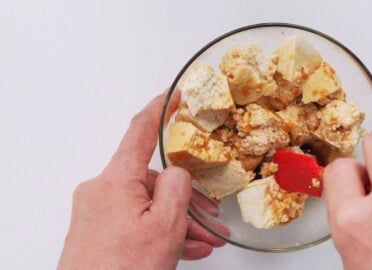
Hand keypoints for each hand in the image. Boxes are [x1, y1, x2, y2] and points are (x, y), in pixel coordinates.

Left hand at [58, 92, 225, 269]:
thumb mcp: (165, 227)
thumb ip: (176, 188)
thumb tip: (177, 172)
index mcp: (115, 180)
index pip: (140, 130)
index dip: (160, 108)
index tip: (174, 95)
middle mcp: (101, 191)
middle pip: (152, 181)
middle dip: (186, 199)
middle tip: (211, 217)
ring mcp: (97, 212)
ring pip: (147, 205)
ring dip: (178, 221)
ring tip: (204, 240)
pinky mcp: (97, 230)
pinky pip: (135, 220)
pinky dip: (159, 231)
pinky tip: (184, 248)